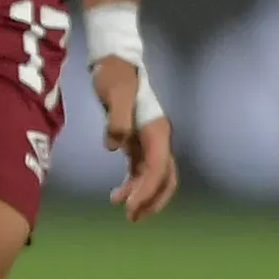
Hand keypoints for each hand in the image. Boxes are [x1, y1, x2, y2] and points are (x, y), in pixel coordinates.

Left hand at [91, 55, 176, 219]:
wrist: (113, 60)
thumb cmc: (114, 74)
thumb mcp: (115, 92)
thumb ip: (116, 118)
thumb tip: (115, 146)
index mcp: (157, 129)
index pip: (158, 168)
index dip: (146, 190)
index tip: (129, 207)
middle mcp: (158, 138)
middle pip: (164, 178)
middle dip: (152, 200)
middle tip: (132, 217)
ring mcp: (149, 141)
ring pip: (155, 177)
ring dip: (143, 196)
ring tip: (124, 211)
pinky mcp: (138, 141)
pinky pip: (141, 171)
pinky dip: (133, 185)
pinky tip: (117, 195)